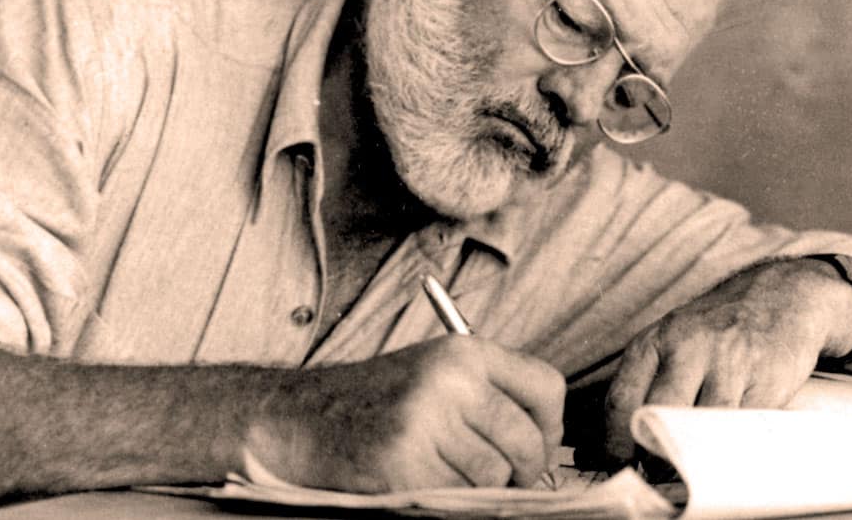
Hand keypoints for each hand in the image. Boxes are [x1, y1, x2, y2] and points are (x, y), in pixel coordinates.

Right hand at [245, 335, 564, 491]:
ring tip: (448, 472)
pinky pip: (457, 496)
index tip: (537, 443)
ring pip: (494, 476)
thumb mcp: (435, 374)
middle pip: (528, 441)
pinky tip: (421, 479)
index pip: (547, 387)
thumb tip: (546, 441)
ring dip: (479, 487)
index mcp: (463, 352)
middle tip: (505, 478)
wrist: (302, 418)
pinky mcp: (405, 465)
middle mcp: (450, 381)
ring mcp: (427, 423)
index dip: (549, 426)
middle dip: (523, 470)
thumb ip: (489, 394)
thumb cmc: (375, 402)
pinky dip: (446, 498)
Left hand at [603, 258, 851, 462]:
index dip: (616, 444)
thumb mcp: (672, 342)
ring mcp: (729, 363)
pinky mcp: (766, 380)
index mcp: (656, 341)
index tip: (620, 469)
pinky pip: (742, 429)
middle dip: (654, 455)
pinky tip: (726, 454)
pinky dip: (731, 449)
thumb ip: (645, 387)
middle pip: (659, 415)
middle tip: (656, 477)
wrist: (781, 296)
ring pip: (702, 428)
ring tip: (691, 470)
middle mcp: (688, 348)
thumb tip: (609, 449)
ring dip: (694, 459)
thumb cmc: (717, 330)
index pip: (621, 400)